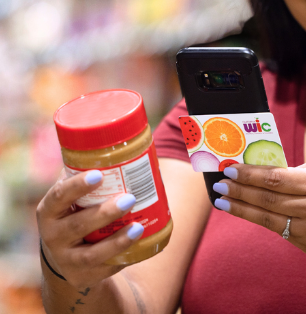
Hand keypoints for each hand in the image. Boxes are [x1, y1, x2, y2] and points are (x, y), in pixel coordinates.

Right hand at [36, 169, 144, 289]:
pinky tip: (139, 244)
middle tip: (129, 199)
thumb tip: (120, 145)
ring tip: (138, 227)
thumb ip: (86, 174)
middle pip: (78, 226)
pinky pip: (105, 269)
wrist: (66, 256)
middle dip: (105, 213)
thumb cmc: (75, 213)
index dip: (77, 186)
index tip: (98, 175)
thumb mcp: (73, 198)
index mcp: (50, 210)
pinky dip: (123, 257)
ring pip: (91, 254)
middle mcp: (53, 236)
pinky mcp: (83, 276)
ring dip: (117, 241)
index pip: (59, 196)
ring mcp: (67, 259)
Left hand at [211, 161, 305, 254]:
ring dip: (242, 208)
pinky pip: (278, 229)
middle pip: (267, 198)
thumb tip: (263, 172)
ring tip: (222, 201)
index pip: (276, 178)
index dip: (250, 175)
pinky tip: (245, 210)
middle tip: (219, 184)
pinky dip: (260, 218)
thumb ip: (296, 171)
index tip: (231, 169)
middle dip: (240, 190)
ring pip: (267, 218)